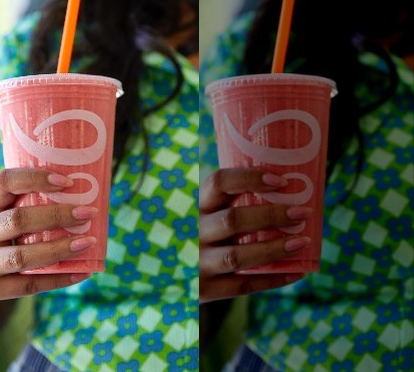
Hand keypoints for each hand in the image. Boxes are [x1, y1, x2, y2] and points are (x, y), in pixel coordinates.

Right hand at [0, 168, 97, 316]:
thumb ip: (15, 204)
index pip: (3, 183)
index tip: (65, 181)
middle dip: (57, 215)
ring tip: (88, 242)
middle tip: (88, 212)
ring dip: (60, 249)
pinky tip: (82, 272)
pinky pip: (29, 286)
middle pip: (19, 220)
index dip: (35, 178)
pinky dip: (59, 279)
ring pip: (24, 256)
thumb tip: (73, 193)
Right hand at [199, 168, 312, 302]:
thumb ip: (226, 205)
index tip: (280, 181)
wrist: (166, 276)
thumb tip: (285, 193)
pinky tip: (296, 272)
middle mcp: (192, 232)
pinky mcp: (203, 290)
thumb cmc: (195, 237)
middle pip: (233, 220)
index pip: (218, 183)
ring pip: (237, 256)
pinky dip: (272, 280)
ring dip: (274, 249)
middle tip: (302, 213)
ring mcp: (196, 262)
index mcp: (194, 205)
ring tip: (302, 242)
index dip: (250, 179)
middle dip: (272, 215)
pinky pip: (243, 286)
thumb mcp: (199, 215)